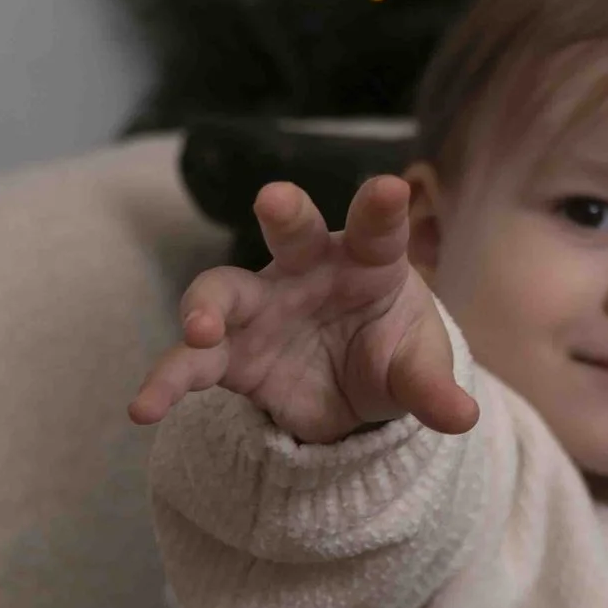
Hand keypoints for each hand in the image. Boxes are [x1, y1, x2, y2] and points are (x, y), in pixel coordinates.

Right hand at [128, 174, 480, 446]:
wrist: (355, 393)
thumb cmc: (392, 356)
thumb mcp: (416, 372)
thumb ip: (430, 388)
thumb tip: (463, 418)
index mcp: (368, 260)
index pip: (378, 229)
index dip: (382, 209)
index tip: (391, 189)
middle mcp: (306, 269)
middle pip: (292, 231)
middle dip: (284, 213)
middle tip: (274, 200)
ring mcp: (261, 307)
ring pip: (223, 291)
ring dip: (205, 305)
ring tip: (199, 330)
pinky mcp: (231, 354)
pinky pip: (191, 363)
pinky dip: (166, 382)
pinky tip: (144, 407)